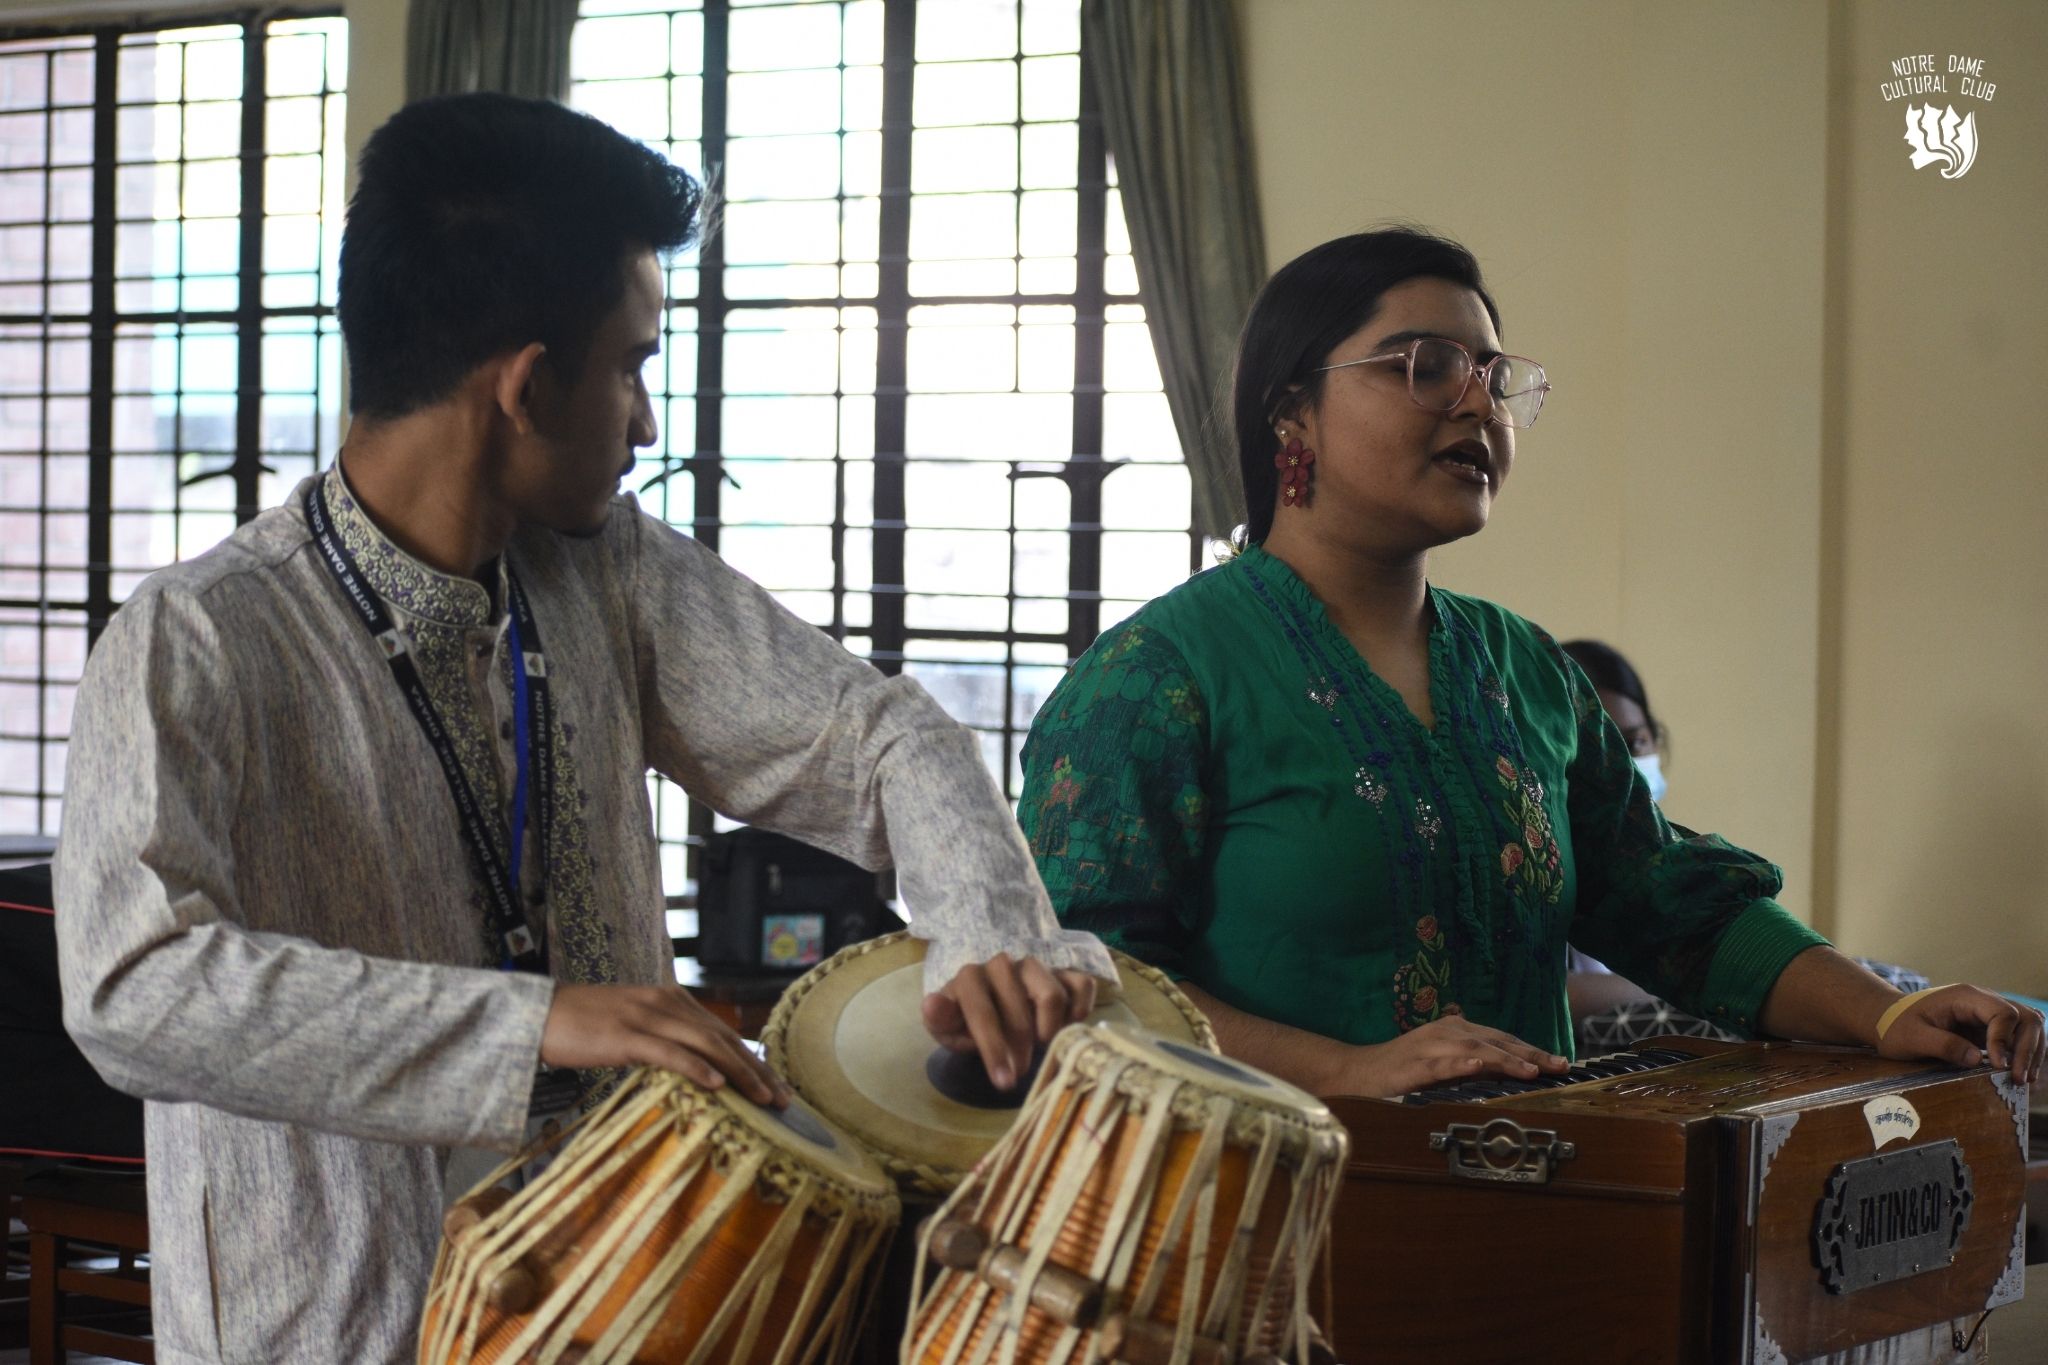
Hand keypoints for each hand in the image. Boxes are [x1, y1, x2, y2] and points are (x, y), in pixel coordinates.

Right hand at [540, 983, 788, 1105]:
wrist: (539, 1014)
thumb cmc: (585, 1026)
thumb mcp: (635, 1026)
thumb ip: (666, 1039)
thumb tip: (699, 1070)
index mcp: (671, 1000)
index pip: (722, 1031)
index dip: (753, 1058)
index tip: (777, 1084)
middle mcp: (666, 1003)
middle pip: (723, 1038)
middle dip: (757, 1069)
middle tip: (783, 1099)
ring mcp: (647, 1017)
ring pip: (706, 1045)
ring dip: (739, 1073)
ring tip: (763, 1098)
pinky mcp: (626, 1035)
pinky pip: (669, 1053)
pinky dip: (697, 1068)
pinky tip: (718, 1085)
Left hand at [921, 953, 1100, 1091]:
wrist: (989, 1009)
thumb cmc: (966, 1022)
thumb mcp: (947, 1028)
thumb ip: (940, 1019)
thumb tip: (932, 1004)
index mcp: (970, 977)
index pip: (982, 1012)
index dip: (993, 1049)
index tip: (1004, 1082)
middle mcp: (1003, 965)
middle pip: (1020, 1010)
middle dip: (1020, 1049)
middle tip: (1020, 1071)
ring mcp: (1035, 967)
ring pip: (1052, 996)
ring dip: (1049, 1031)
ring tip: (1040, 1047)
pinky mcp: (1063, 972)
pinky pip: (1081, 985)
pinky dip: (1079, 1010)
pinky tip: (1066, 1028)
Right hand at [1336, 1015, 1569, 1097]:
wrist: (1355, 1073)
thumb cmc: (1402, 1071)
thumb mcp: (1444, 1063)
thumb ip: (1474, 1065)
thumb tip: (1514, 1075)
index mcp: (1455, 1031)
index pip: (1502, 1039)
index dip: (1532, 1050)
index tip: (1561, 1063)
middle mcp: (1445, 1033)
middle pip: (1495, 1041)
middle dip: (1530, 1053)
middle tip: (1559, 1066)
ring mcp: (1428, 1048)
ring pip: (1473, 1049)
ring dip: (1504, 1058)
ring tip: (1531, 1069)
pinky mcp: (1411, 1067)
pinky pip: (1440, 1064)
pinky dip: (1460, 1063)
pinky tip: (1477, 1066)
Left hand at [1877, 984, 2043, 1084]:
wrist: (1887, 1020)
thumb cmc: (1896, 1026)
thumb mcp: (1911, 1037)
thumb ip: (1943, 1045)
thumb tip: (1976, 1059)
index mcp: (1965, 997)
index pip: (2003, 1013)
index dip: (2005, 1040)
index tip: (1998, 1066)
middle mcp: (1983, 1001)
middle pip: (2025, 1017)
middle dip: (2027, 1049)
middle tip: (2019, 1079)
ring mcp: (1988, 1014)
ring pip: (2029, 1026)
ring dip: (2032, 1052)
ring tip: (2025, 1080)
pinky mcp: (1990, 1029)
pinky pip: (2019, 1037)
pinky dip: (2026, 1054)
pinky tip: (2022, 1075)